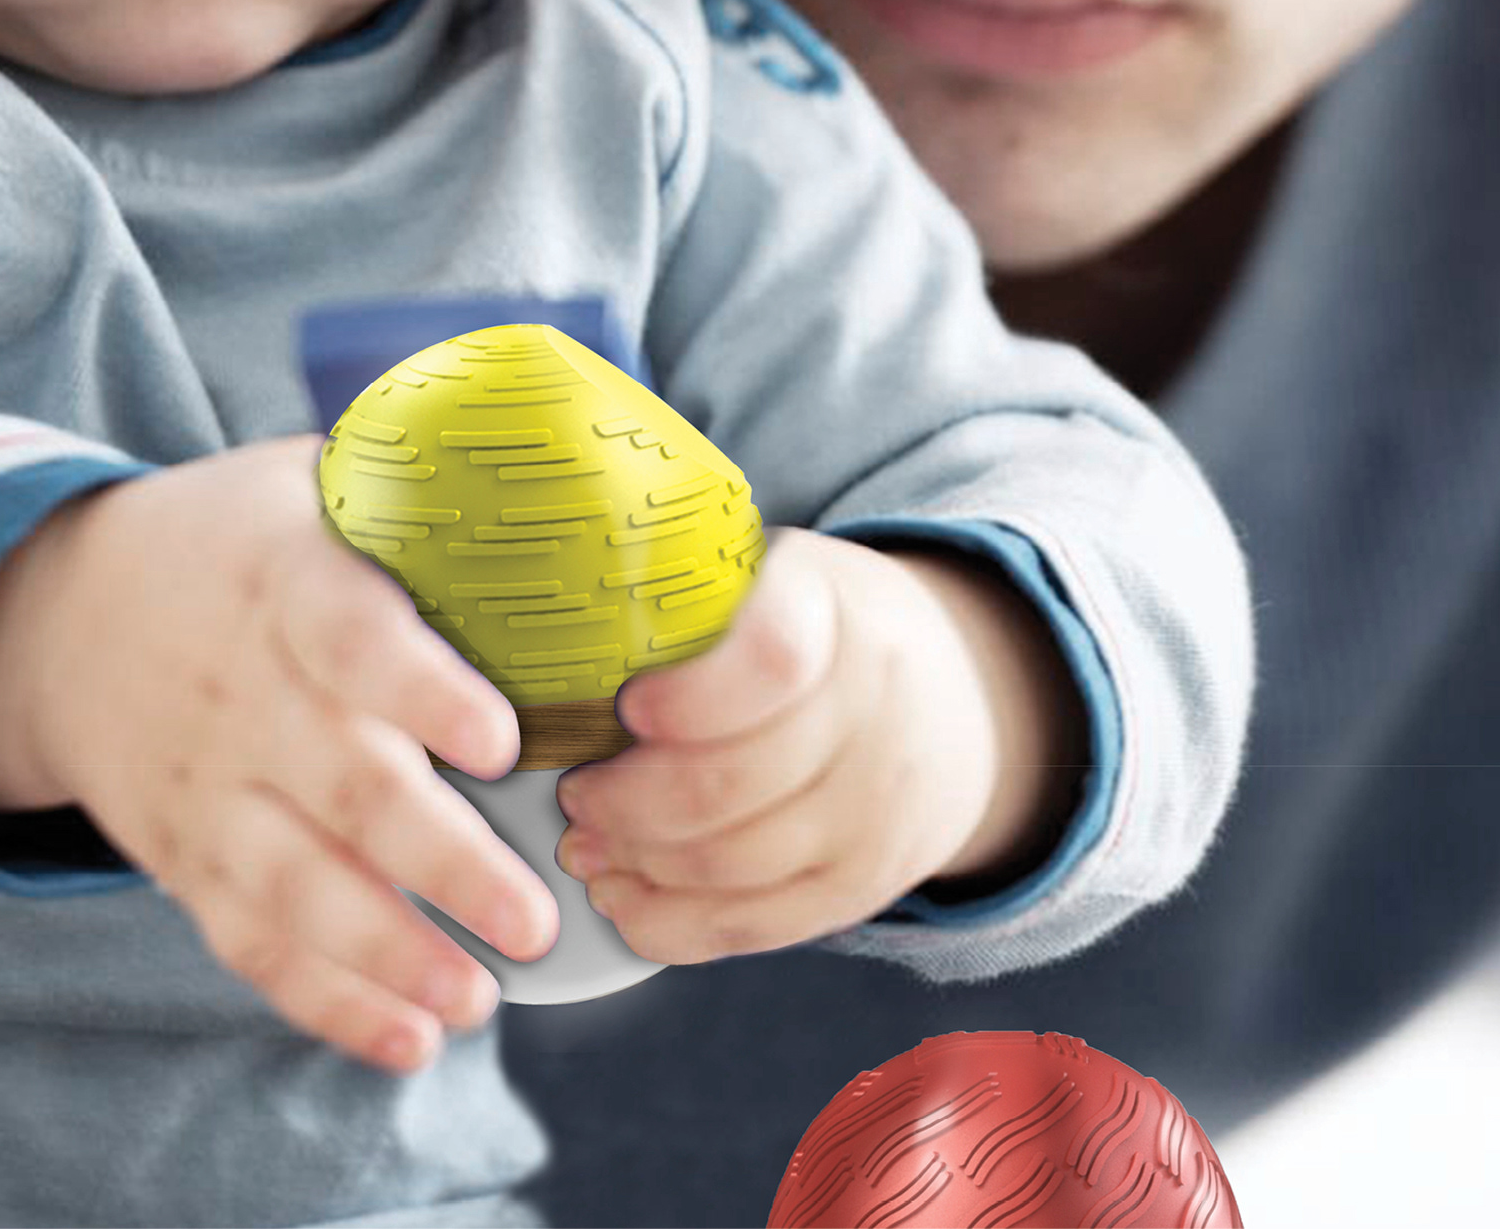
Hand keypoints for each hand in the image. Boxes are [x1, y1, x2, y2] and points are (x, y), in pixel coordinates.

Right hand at [0, 434, 561, 1073]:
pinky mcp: (185, 862)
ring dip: (388, 953)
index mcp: (285, 581)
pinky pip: (252, 942)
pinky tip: (410, 1042)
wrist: (60, 613)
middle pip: (339, 787)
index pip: (350, 636)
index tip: (499, 739)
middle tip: (533, 920)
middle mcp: (242, 694)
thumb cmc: (241, 541)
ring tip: (477, 1002)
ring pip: (293, 885)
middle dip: (441, 863)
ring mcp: (207, 790)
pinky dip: (327, 1001)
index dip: (420, 689)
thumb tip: (591, 486)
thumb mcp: (310, 480)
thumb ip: (423, 490)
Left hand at [551, 527, 1057, 963]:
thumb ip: (684, 593)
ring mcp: (874, 811)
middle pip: (732, 785)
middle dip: (626, 802)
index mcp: (836, 612)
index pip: (772, 660)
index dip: (691, 698)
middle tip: (573, 791)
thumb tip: (540, 627)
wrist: (960, 701)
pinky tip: (622, 897)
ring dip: (635, 864)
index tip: (626, 705)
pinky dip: (669, 923)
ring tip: (583, 843)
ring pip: (730, 864)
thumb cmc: (819, 627)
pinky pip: (752, 926)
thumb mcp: (774, 573)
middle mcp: (871, 714)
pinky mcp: (863, 886)